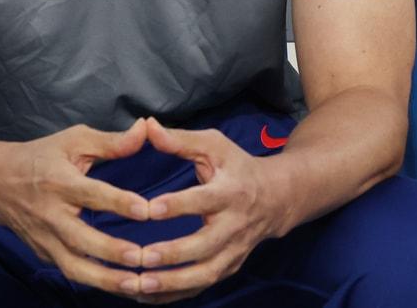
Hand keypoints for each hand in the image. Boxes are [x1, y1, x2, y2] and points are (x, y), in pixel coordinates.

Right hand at [0, 119, 153, 296]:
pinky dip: (95, 283)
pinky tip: (123, 288)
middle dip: (110, 250)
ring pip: (73, 266)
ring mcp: (45, 239)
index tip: (146, 211)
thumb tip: (144, 128)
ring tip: (136, 286)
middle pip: (80, 238)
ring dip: (104, 280)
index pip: (92, 193)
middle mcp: (51, 214)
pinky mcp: (44, 254)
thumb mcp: (74, 141)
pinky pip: (71, 273)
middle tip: (141, 258)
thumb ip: (111, 141)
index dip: (119, 202)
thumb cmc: (42, 158)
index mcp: (60, 182)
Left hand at [131, 117, 285, 302]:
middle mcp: (234, 225)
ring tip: (141, 285)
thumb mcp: (214, 145)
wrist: (276, 198)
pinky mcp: (229, 268)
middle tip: (142, 257)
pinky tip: (146, 296)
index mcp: (230, 191)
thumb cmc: (237, 166)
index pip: (204, 200)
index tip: (150, 208)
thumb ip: (179, 139)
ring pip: (205, 274)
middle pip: (205, 246)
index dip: (178, 205)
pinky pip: (201, 286)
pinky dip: (175, 295)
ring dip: (173, 283)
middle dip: (174, 254)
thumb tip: (147, 126)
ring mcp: (233, 251)